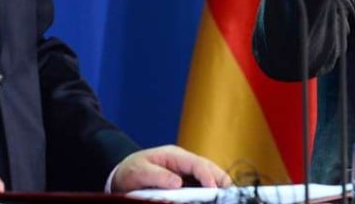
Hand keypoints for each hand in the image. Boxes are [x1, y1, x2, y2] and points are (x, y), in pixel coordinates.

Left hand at [110, 145, 230, 191]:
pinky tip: (214, 198)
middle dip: (221, 179)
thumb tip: (178, 182)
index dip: (207, 176)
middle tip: (232, 193)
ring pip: (208, 175)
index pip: (197, 164)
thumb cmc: (131, 170)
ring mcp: (185, 171)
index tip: (213, 189)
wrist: (122, 173)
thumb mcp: (140, 171)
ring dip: (218, 185)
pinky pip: (200, 184)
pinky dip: (209, 190)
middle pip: (208, 168)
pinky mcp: (184, 181)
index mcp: (175, 155)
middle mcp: (183, 162)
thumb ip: (158, 176)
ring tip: (227, 197)